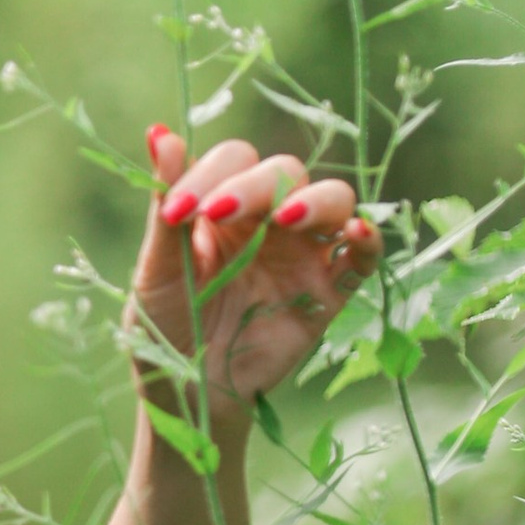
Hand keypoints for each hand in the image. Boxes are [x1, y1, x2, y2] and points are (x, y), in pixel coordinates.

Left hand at [130, 127, 379, 417]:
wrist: (187, 392)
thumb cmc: (165, 326)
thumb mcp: (157, 267)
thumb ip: (165, 203)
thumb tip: (159, 132)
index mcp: (224, 205)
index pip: (235, 159)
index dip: (210, 172)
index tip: (178, 211)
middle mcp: (268, 221)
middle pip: (285, 170)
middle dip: (254, 184)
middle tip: (217, 213)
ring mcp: (303, 254)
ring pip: (333, 199)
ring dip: (314, 200)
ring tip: (285, 218)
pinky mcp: (329, 292)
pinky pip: (364, 257)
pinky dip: (368, 239)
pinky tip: (354, 232)